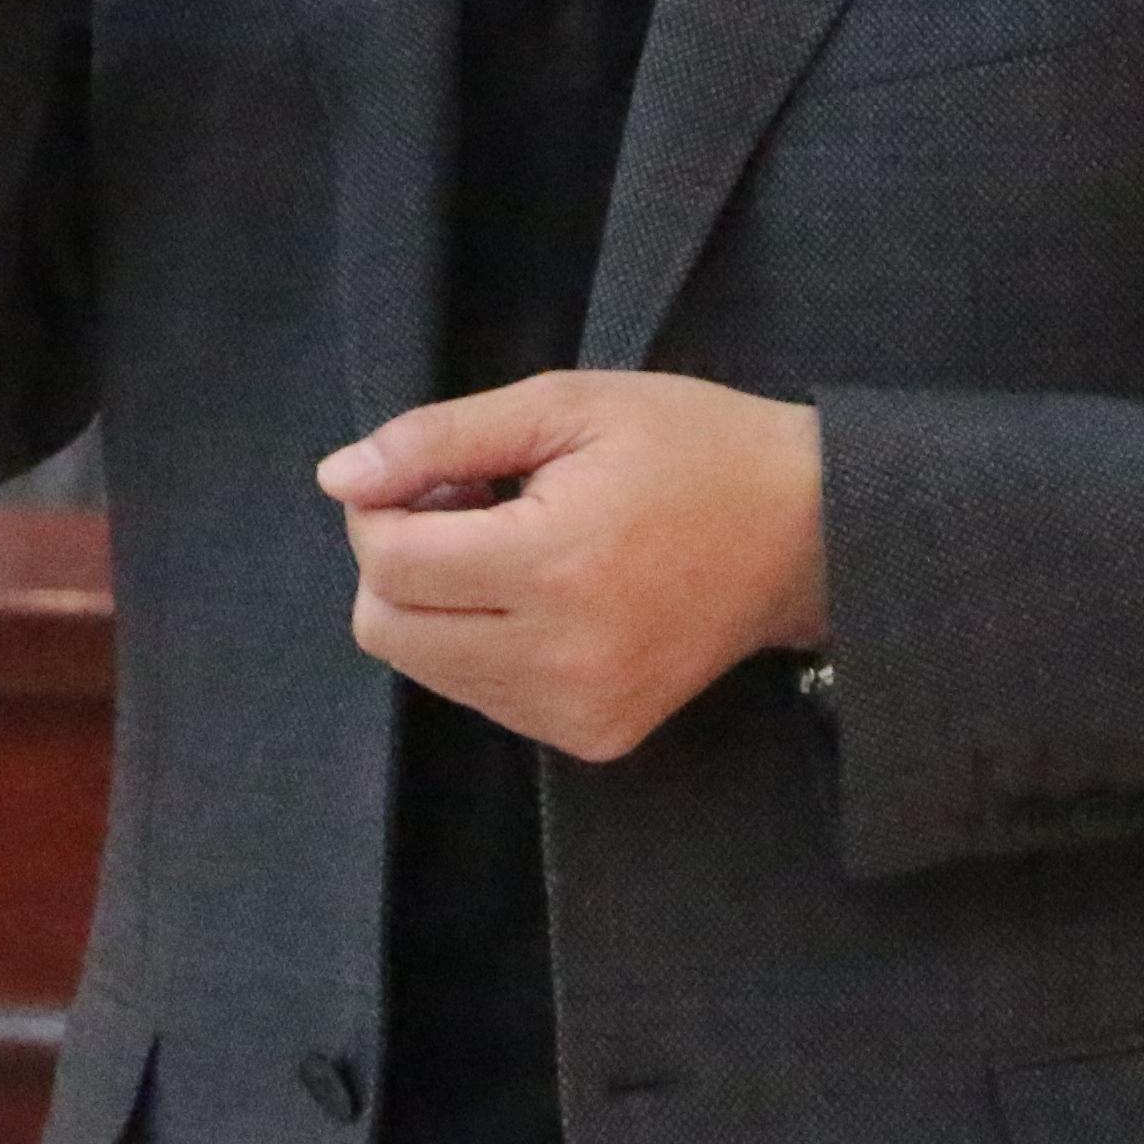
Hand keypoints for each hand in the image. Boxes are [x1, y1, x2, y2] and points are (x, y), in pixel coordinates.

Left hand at [318, 372, 825, 763]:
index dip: (383, 505)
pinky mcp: (595, 739)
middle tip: (470, 506)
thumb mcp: (567, 404)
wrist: (807, 534)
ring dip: (439, 603)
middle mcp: (559, 659)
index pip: (387, 563)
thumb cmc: (690, 447)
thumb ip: (441, 439)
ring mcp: (578, 712)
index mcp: (553, 565)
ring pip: (427, 669)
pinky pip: (483, 697)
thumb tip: (336, 478)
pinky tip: (544, 594)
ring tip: (514, 547)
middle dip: (399, 561)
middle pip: (386, 629)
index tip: (438, 472)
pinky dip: (484, 642)